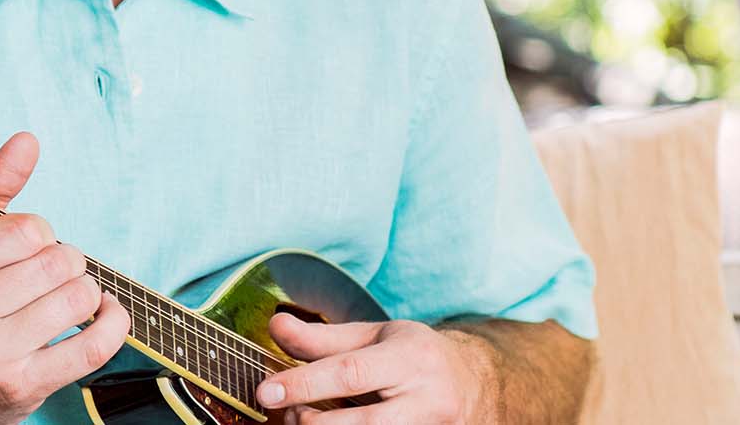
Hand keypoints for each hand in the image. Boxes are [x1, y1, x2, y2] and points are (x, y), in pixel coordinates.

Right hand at [0, 133, 131, 424]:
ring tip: (63, 297)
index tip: (27, 247)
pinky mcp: (21, 389)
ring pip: (78, 299)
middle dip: (63, 262)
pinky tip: (102, 314)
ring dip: (83, 292)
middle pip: (57, 263)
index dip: (38, 234)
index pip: (26, 230)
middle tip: (46, 275)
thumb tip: (27, 141)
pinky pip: (93, 346)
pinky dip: (112, 324)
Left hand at [257, 314, 494, 423]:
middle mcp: (426, 400)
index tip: (267, 391)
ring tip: (310, 419)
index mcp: (412, 358)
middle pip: (357, 423)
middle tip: (286, 411)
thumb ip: (323, 338)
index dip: (305, 383)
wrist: (473, 385)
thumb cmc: (416, 358)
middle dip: (310, 421)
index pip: (352, 372)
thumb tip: (276, 325)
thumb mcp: (375, 337)